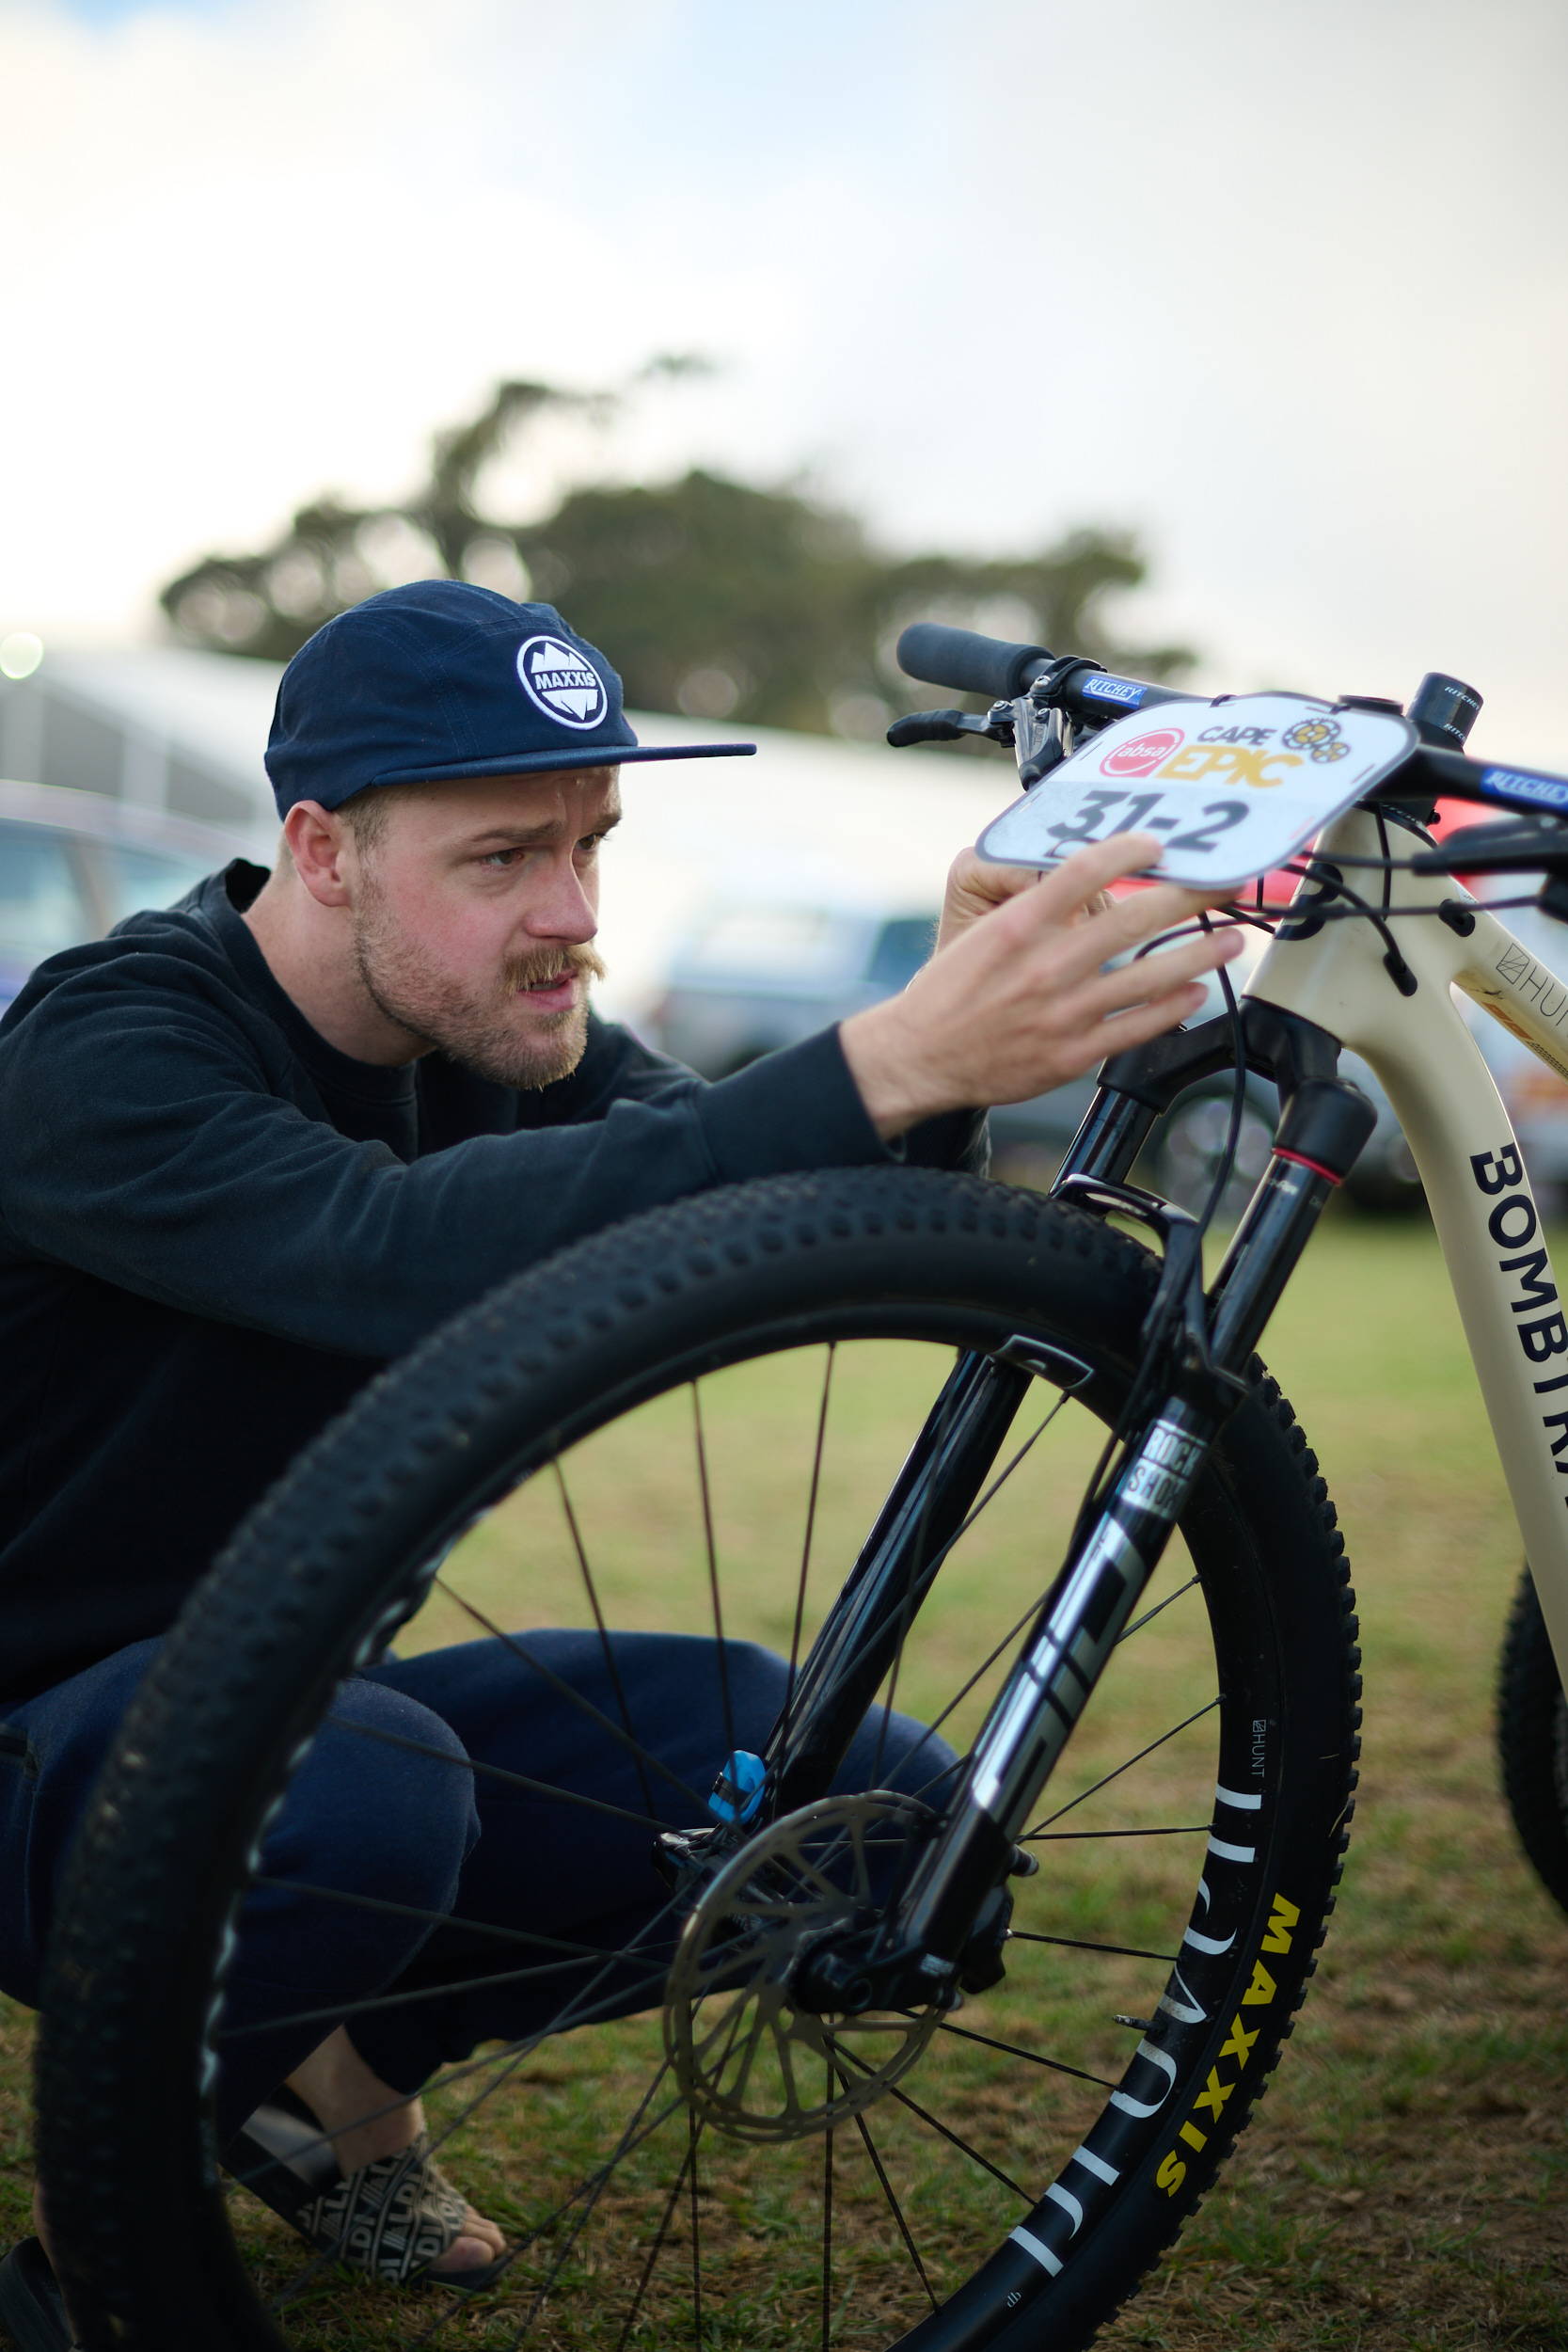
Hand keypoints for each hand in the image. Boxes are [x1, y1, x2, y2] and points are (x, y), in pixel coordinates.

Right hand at [840, 834, 1241, 1140]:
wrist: (919, 1057)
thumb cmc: (949, 995)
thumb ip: (1036, 911)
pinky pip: (1137, 1027)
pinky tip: (1194, 992)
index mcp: (1018, 926)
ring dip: (1199, 953)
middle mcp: (1045, 966)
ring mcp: (1064, 1012)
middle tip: (1224, 882)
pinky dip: (1173, 1007)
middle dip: (1189, 895)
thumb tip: (1088, 884)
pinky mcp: (1073, 1053)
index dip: (1130, 851)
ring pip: (1149, 976)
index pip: (1083, 870)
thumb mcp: (982, 934)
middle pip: (1134, 918)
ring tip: (1229, 938)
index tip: (1157, 844)